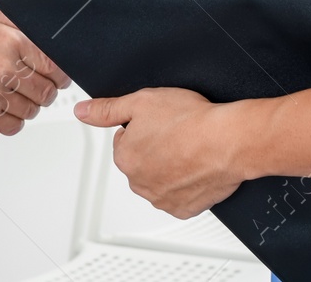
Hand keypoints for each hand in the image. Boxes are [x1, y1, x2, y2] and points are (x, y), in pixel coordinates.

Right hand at [0, 0, 63, 139]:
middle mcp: (5, 69)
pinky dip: (1, 125)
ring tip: (8, 100)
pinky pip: (4, 128)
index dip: (57, 72)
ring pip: (26, 113)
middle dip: (39, 93)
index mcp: (12, 41)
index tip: (53, 74)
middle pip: (44, 93)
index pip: (54, 64)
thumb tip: (25, 26)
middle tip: (29, 88)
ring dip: (20, 111)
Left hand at [74, 87, 250, 217]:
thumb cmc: (191, 120)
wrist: (228, 141)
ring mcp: (162, 198)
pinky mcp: (184, 209)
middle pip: (141, 161)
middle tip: (175, 134)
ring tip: (189, 148)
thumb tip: (82, 111)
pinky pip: (180, 196)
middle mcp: (139, 183)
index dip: (143, 127)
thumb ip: (107, 108)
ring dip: (170, 167)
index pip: (125, 140)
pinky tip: (196, 167)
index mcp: (124, 157)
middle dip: (154, 149)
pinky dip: (186, 184)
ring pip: (160, 179)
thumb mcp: (141, 101)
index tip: (160, 123)